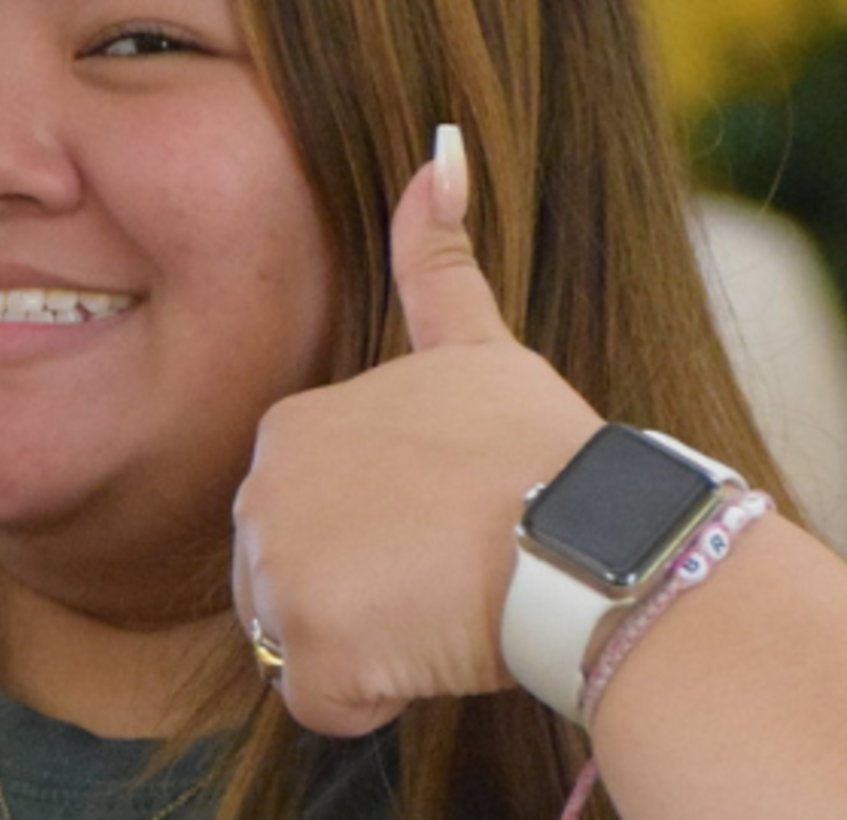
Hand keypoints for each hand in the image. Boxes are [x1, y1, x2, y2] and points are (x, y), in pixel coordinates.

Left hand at [231, 131, 603, 737]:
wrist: (584, 537)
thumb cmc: (537, 449)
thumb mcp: (475, 344)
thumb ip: (436, 258)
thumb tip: (441, 147)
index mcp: (289, 428)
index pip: (311, 513)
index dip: (382, 533)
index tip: (445, 523)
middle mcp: (261, 494)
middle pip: (295, 578)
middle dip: (366, 591)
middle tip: (449, 570)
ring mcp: (278, 572)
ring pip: (304, 641)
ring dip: (372, 642)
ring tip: (441, 608)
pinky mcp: (309, 650)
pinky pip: (321, 700)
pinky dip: (371, 698)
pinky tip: (428, 654)